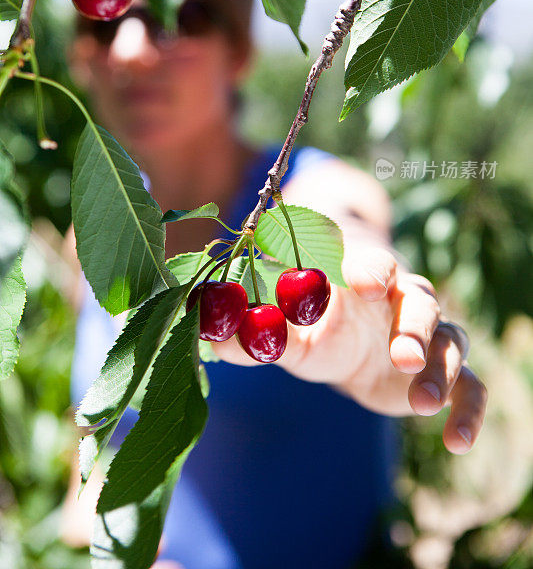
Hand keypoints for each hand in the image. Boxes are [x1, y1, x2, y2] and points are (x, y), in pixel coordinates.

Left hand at [212, 245, 486, 454]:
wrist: (346, 352)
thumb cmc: (311, 330)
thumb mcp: (281, 334)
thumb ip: (247, 332)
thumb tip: (200, 326)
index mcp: (360, 280)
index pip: (373, 262)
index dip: (371, 268)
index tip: (364, 282)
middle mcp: (401, 300)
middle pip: (420, 300)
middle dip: (413, 324)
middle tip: (399, 353)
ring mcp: (426, 336)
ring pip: (451, 339)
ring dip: (439, 368)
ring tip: (420, 401)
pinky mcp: (440, 372)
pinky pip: (470, 386)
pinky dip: (468, 410)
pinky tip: (457, 442)